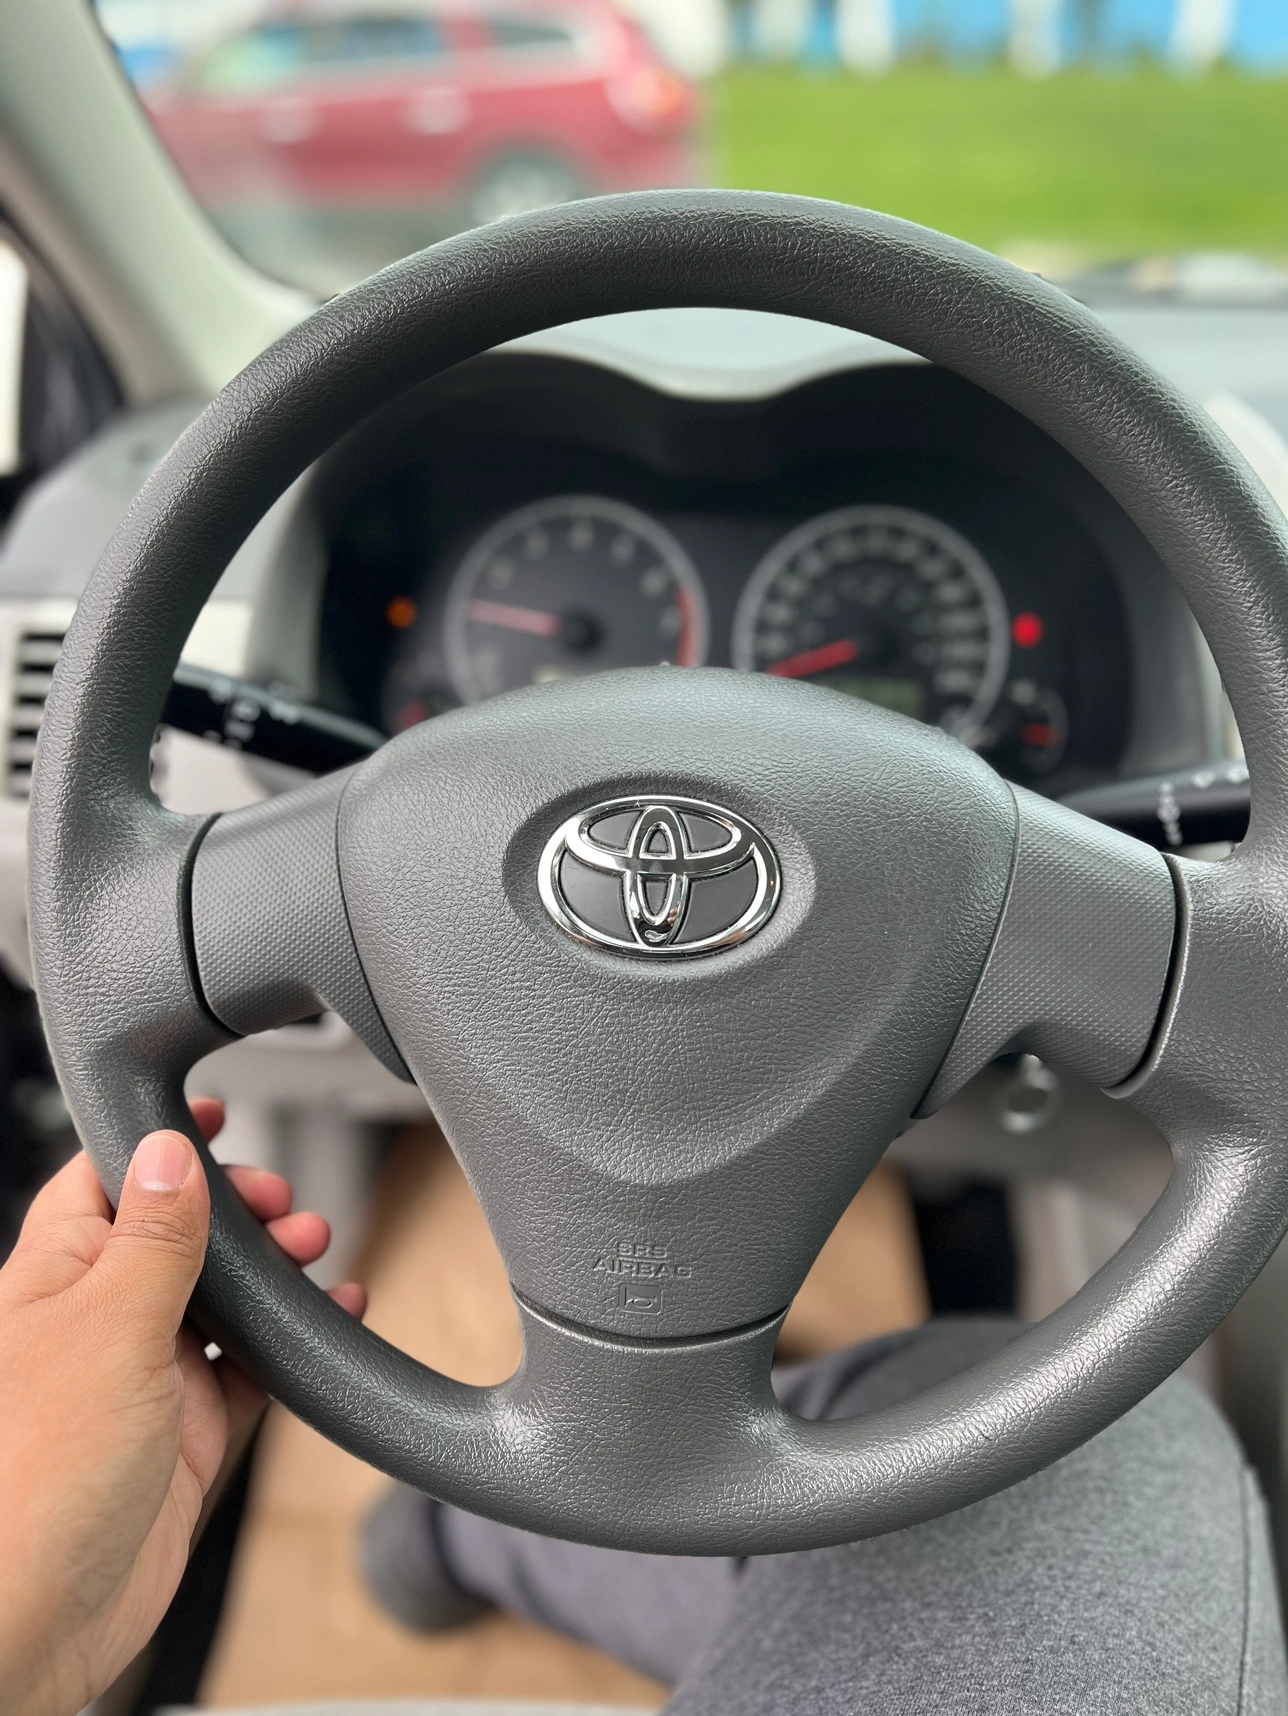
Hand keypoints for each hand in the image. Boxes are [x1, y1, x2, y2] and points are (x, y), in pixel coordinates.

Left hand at [0, 1099, 365, 1715]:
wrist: (32, 1625)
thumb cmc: (28, 1481)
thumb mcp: (106, 1328)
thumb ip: (153, 1239)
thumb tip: (169, 1150)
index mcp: (52, 1277)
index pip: (107, 1181)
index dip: (160, 1143)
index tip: (214, 1113)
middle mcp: (96, 1324)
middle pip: (179, 1236)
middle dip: (237, 1210)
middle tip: (283, 1205)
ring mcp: (143, 1384)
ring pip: (222, 1301)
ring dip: (273, 1271)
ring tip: (315, 1250)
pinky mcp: (185, 1441)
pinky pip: (251, 1374)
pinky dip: (295, 1345)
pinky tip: (333, 1314)